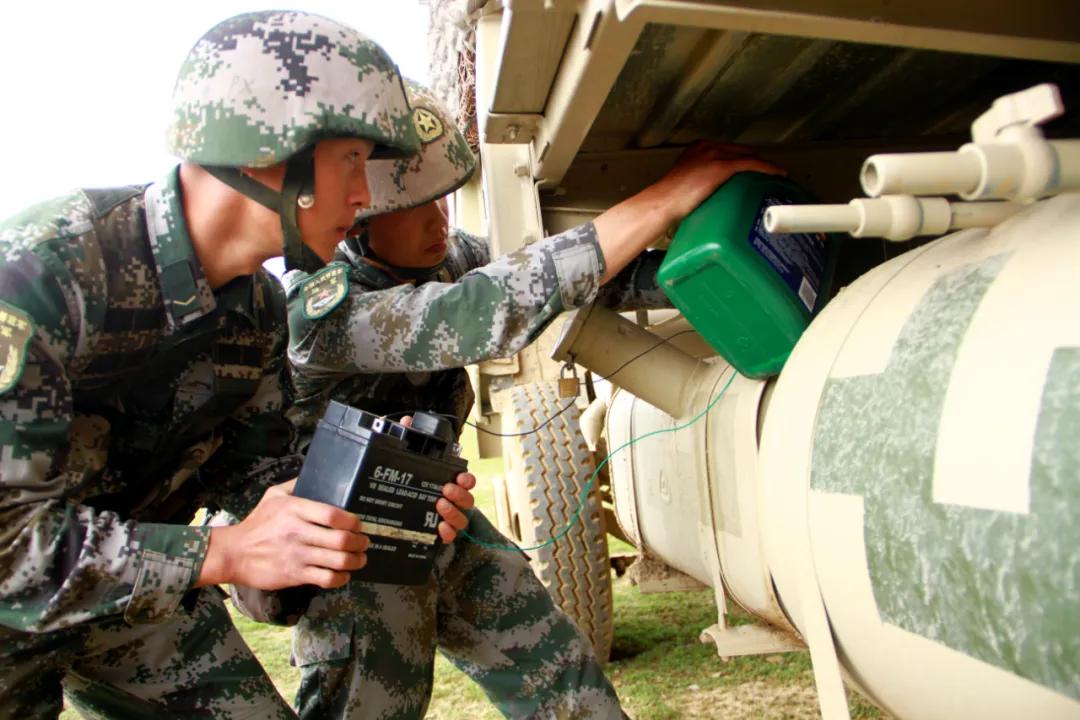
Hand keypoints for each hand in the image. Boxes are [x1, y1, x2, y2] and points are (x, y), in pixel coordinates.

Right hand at [197, 479, 368, 590]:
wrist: (234, 553)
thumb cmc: (257, 523)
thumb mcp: (273, 496)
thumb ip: (296, 484)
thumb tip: (316, 474)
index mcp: (296, 510)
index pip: (334, 515)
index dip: (353, 521)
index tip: (359, 524)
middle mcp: (299, 532)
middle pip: (342, 539)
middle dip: (360, 542)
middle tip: (364, 542)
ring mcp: (298, 555)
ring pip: (339, 561)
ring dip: (356, 561)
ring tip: (360, 558)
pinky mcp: (295, 575)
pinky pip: (326, 579)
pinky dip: (341, 578)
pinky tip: (343, 574)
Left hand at [396, 415, 473, 542]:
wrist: (397, 513)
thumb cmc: (412, 482)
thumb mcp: (410, 461)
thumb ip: (410, 439)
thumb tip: (406, 422)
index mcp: (450, 483)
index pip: (467, 480)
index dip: (468, 479)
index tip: (462, 477)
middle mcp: (453, 502)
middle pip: (468, 500)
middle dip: (461, 495)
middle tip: (446, 489)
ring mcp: (448, 519)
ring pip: (462, 519)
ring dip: (454, 513)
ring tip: (439, 505)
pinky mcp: (439, 533)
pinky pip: (451, 536)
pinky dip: (448, 533)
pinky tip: (439, 528)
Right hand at [646, 141, 783, 221]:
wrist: (662, 203)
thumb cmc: (668, 200)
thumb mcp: (683, 184)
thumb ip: (697, 182)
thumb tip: (706, 197)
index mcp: (697, 149)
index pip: (727, 150)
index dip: (742, 158)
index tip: (752, 167)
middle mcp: (707, 147)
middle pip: (740, 150)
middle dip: (755, 160)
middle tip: (767, 172)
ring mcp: (715, 155)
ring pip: (748, 156)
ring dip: (763, 165)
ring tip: (775, 174)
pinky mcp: (722, 166)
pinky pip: (752, 164)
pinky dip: (767, 168)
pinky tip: (777, 174)